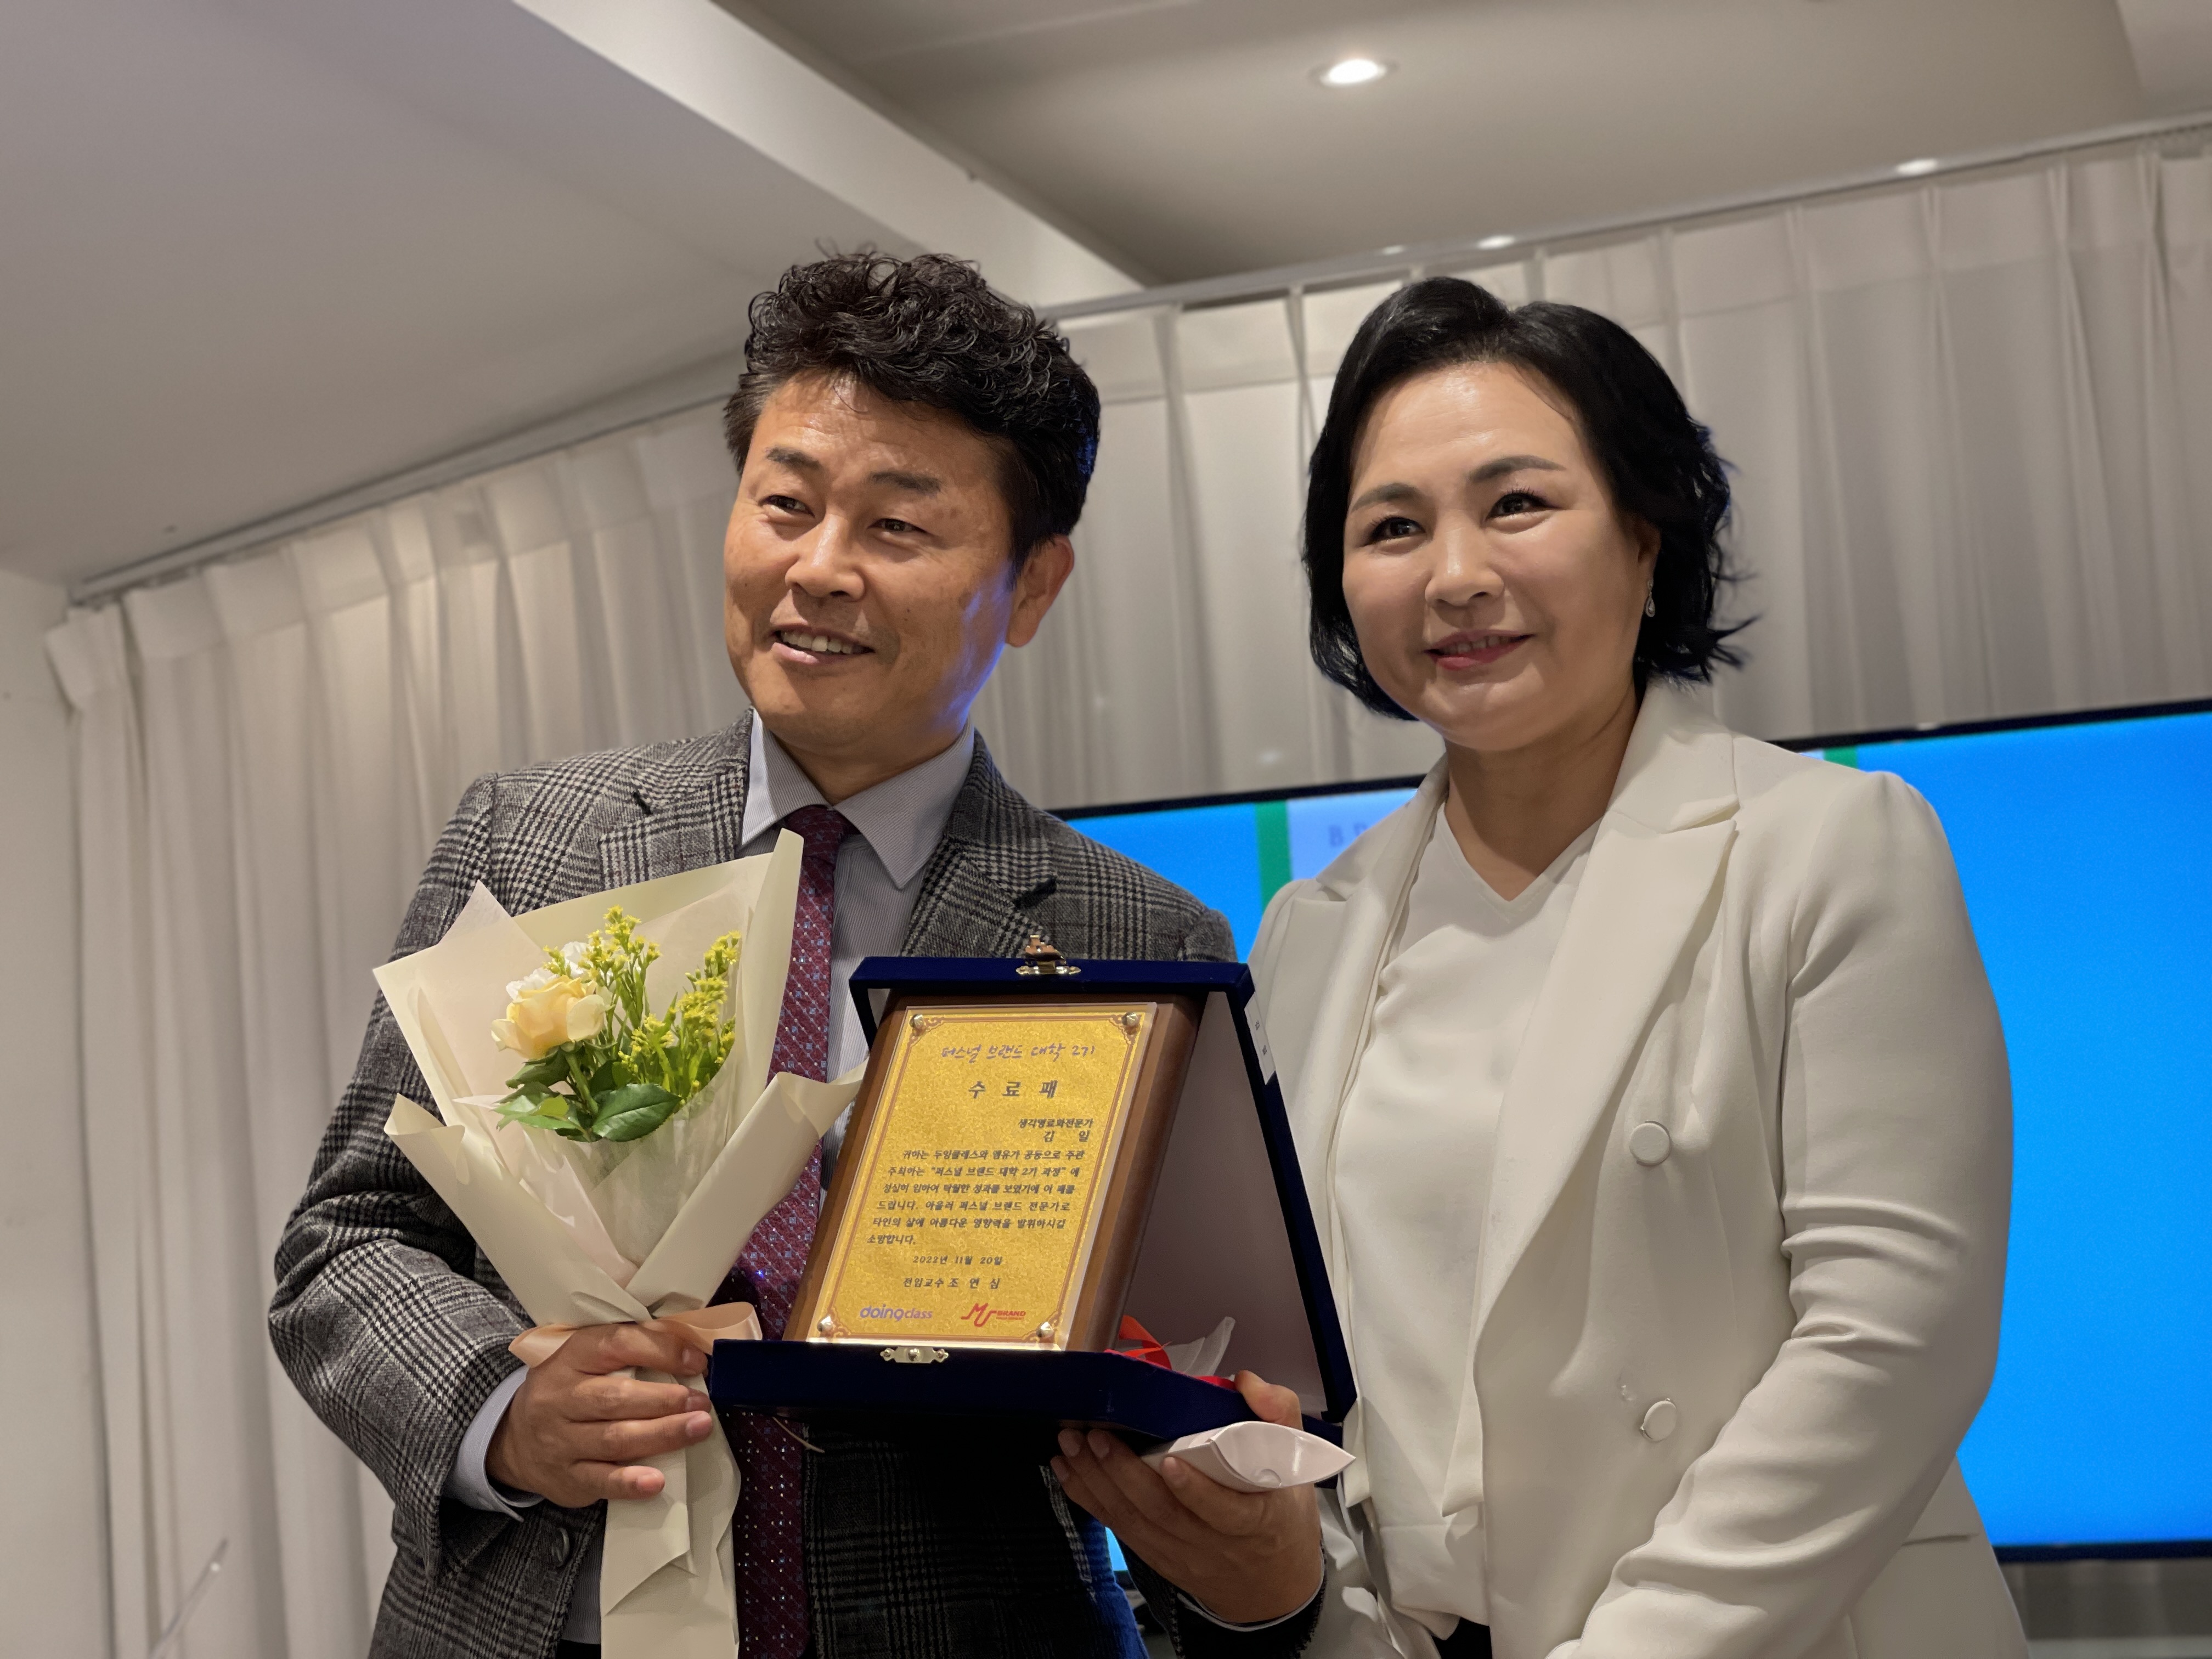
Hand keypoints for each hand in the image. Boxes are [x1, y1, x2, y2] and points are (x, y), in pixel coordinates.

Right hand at [486, 1321, 716, 1506]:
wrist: (513, 1439)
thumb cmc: (568, 1390)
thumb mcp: (584, 1358)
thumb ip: (629, 1348)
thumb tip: (686, 1347)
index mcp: (570, 1357)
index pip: (616, 1345)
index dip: (659, 1350)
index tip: (695, 1360)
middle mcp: (561, 1398)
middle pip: (616, 1398)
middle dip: (664, 1399)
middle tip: (702, 1402)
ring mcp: (560, 1441)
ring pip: (614, 1439)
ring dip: (661, 1435)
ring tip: (698, 1429)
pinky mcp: (567, 1478)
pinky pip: (600, 1481)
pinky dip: (629, 1482)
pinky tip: (656, 1481)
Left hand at [1052, 1372, 1322, 1625]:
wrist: (1272, 1590)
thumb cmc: (1282, 1519)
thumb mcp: (1297, 1467)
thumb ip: (1278, 1416)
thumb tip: (1247, 1381)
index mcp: (1256, 1520)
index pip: (1225, 1511)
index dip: (1196, 1491)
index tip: (1171, 1461)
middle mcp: (1214, 1543)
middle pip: (1164, 1513)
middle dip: (1123, 1474)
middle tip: (1095, 1435)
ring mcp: (1181, 1554)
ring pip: (1135, 1522)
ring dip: (1098, 1483)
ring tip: (1072, 1446)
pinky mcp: (1158, 1558)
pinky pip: (1121, 1530)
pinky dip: (1091, 1502)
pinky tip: (1069, 1474)